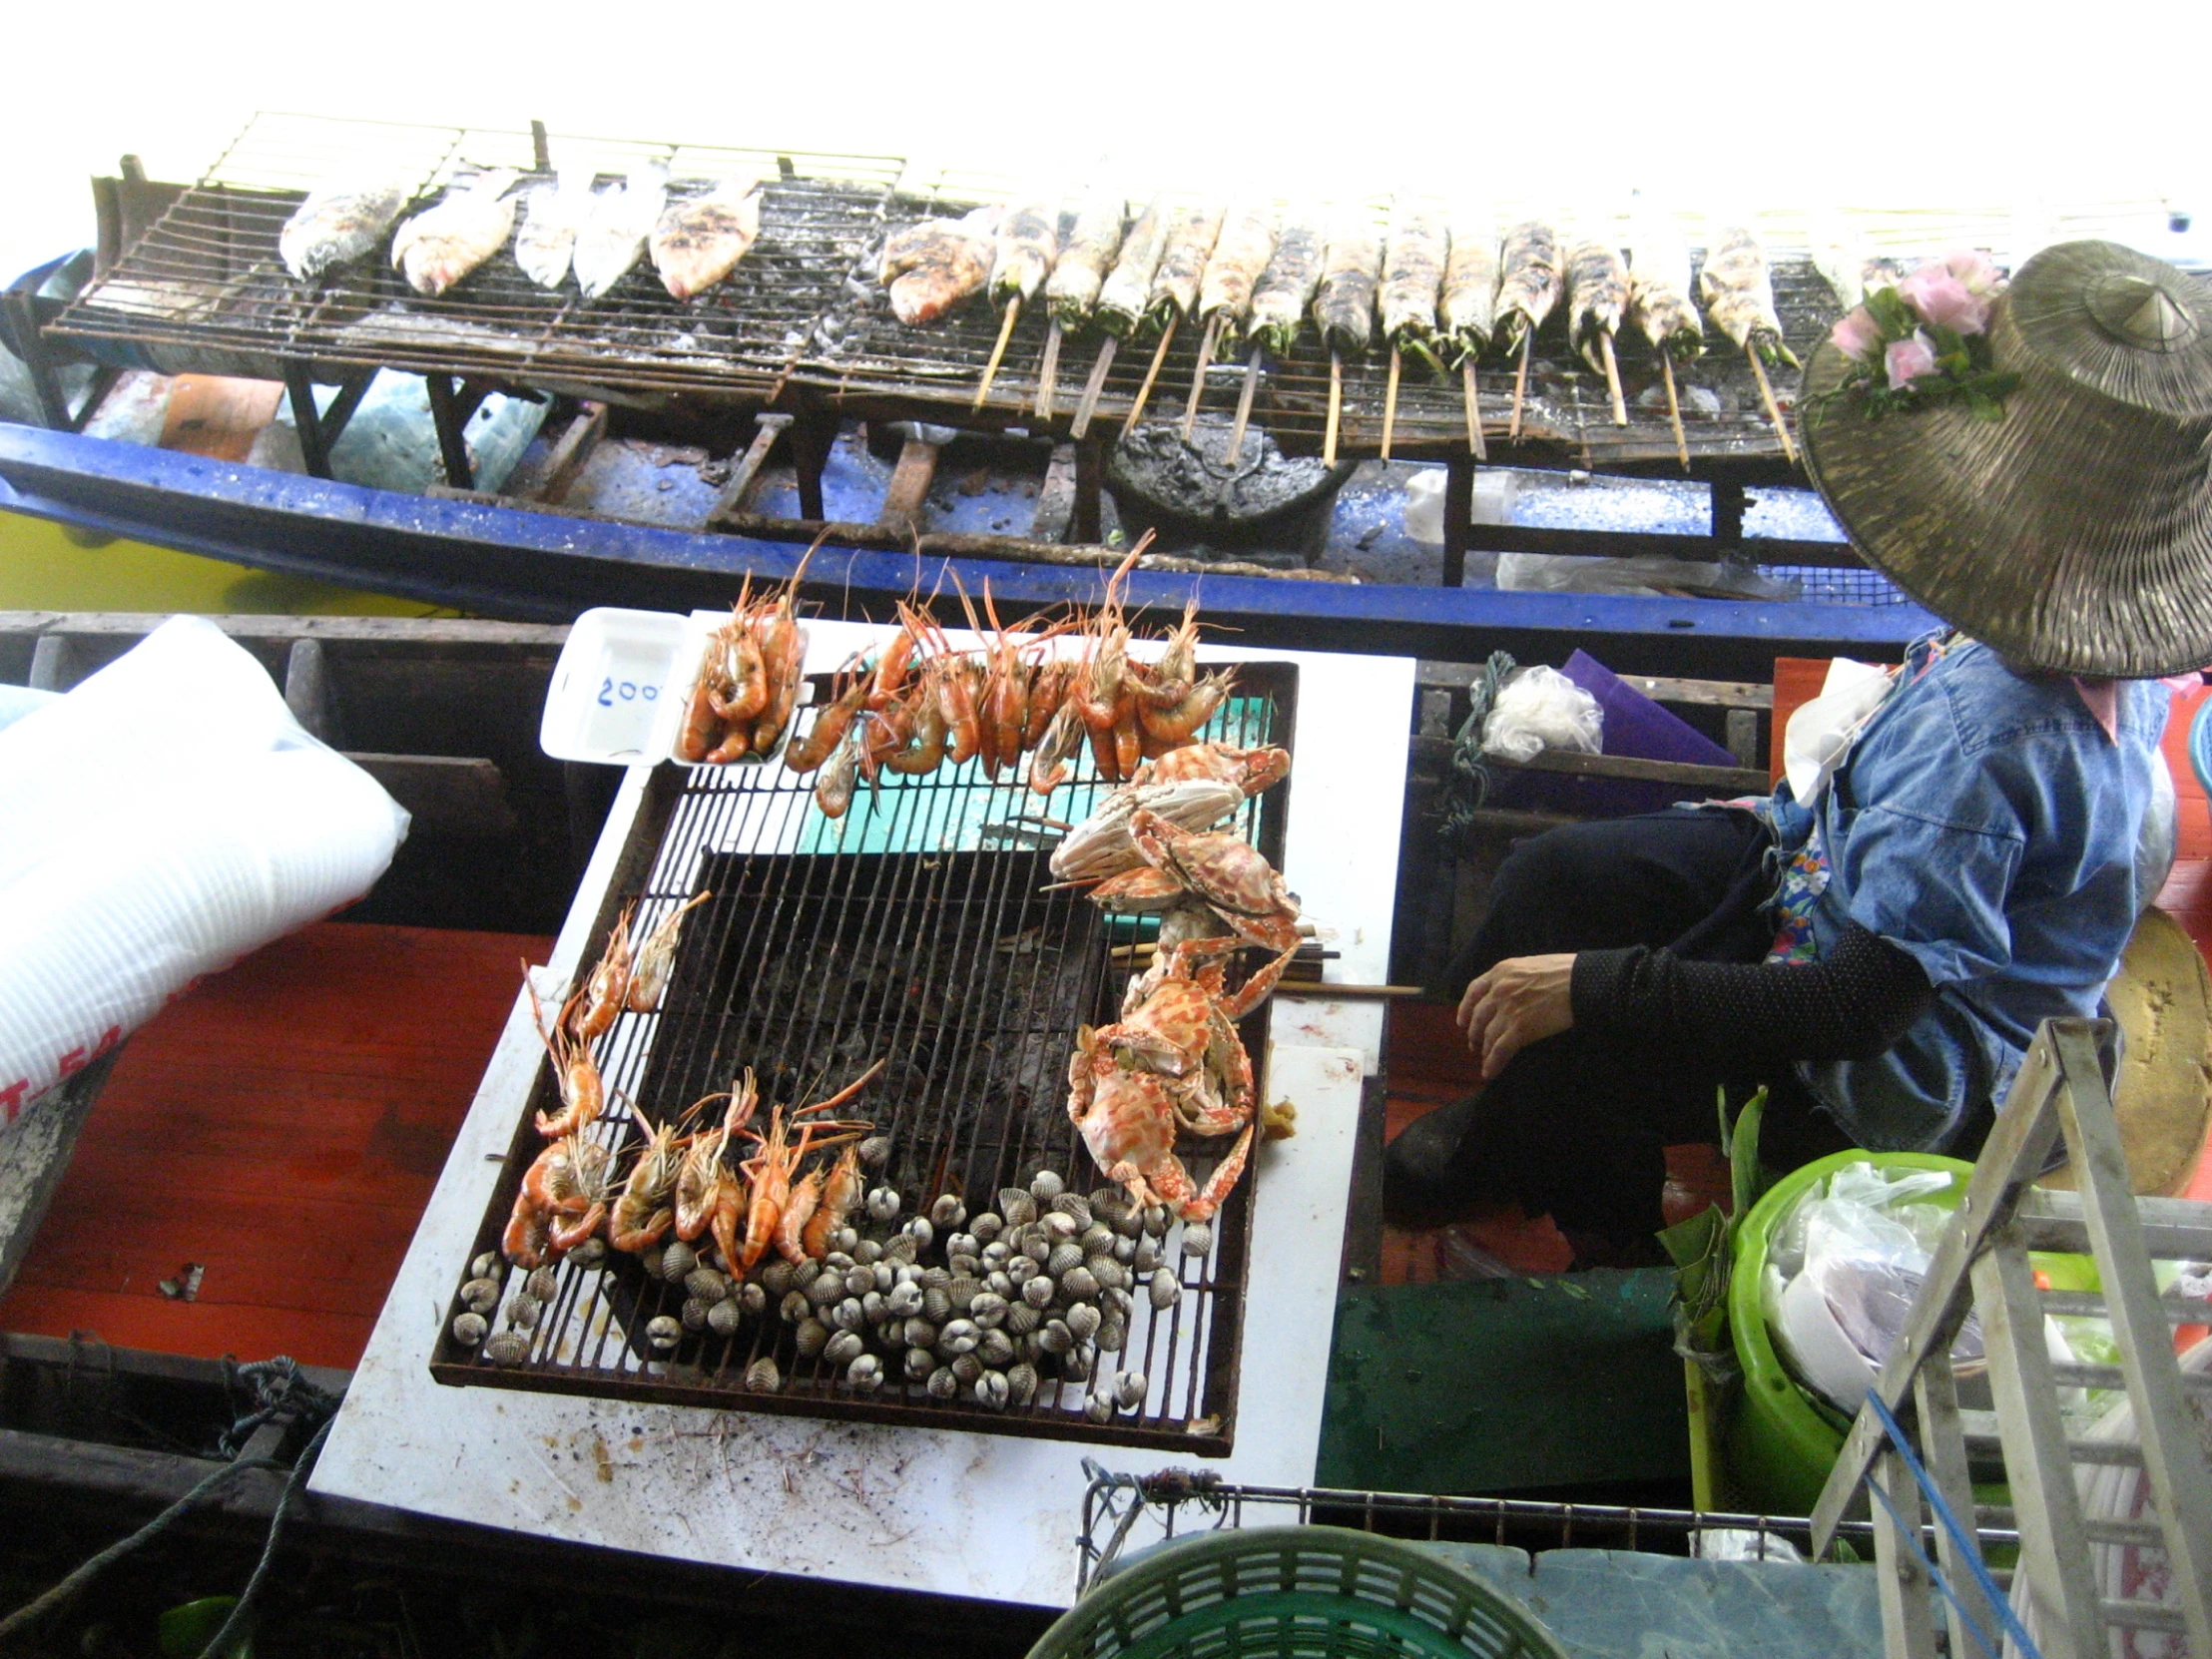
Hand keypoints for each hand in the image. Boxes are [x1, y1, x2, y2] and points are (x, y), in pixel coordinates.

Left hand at [1456, 953, 1576, 1079]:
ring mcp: (1508, 1010)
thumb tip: (1511, 992)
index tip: (1461, 1021)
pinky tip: (1490, 1072)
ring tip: (1485, 1059)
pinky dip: (1493, 1063)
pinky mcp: (1520, 1029)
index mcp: (1501, 971)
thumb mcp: (1531, 966)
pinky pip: (1500, 1050)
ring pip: (1488, 1035)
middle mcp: (1499, 990)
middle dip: (1474, 1032)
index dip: (1465, 1008)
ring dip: (1484, 1050)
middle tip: (1474, 1044)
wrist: (1581, 982)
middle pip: (1478, 1016)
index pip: (1474, 990)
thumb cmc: (1564, 971)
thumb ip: (1515, 977)